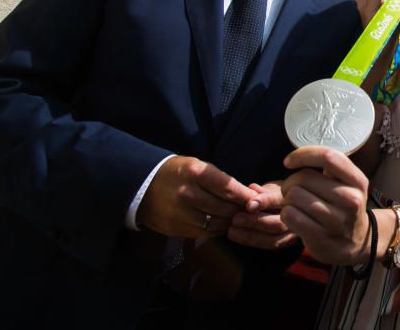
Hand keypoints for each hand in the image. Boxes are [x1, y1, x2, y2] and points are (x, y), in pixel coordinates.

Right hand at [137, 156, 256, 238]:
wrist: (142, 186)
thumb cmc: (177, 173)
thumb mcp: (197, 166)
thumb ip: (220, 180)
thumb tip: (246, 194)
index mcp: (195, 173)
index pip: (228, 187)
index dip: (245, 196)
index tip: (256, 199)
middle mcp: (188, 194)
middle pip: (224, 207)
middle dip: (240, 210)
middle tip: (250, 211)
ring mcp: (181, 213)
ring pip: (216, 223)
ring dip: (230, 222)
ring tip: (237, 218)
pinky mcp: (176, 228)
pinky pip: (205, 232)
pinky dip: (217, 229)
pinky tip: (221, 224)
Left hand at [227, 182, 298, 249]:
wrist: (294, 205)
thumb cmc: (279, 192)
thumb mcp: (274, 187)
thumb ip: (264, 190)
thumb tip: (252, 188)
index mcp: (296, 197)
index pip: (280, 200)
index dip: (265, 202)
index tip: (248, 205)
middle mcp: (299, 217)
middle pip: (278, 224)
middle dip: (255, 222)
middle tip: (235, 219)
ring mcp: (295, 232)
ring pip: (274, 239)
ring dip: (250, 236)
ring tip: (231, 231)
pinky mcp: (287, 241)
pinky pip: (270, 245)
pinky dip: (251, 241)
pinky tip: (236, 235)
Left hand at [280, 146, 369, 265]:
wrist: (356, 243)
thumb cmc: (344, 206)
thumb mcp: (348, 184)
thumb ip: (331, 167)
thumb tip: (297, 156)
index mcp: (357, 181)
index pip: (328, 157)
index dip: (303, 155)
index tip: (289, 161)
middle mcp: (351, 199)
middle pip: (304, 177)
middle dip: (290, 181)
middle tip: (292, 189)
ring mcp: (336, 220)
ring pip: (294, 196)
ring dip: (287, 199)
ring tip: (295, 204)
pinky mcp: (320, 237)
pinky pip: (289, 215)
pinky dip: (286, 214)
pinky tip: (294, 217)